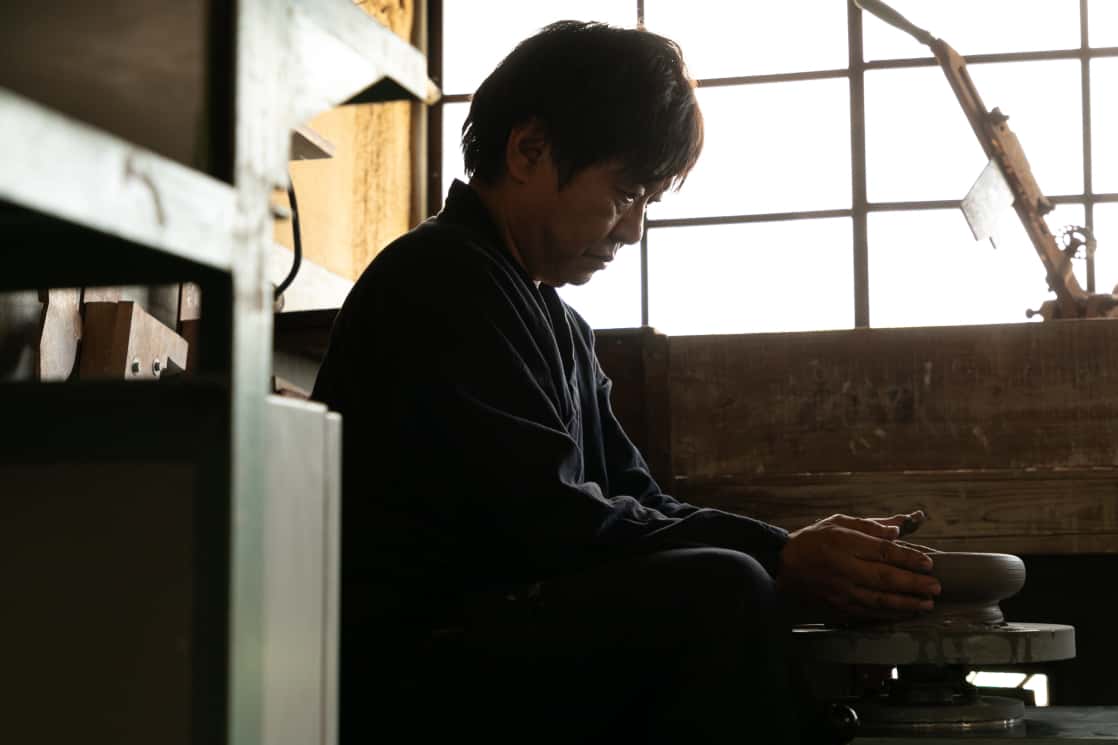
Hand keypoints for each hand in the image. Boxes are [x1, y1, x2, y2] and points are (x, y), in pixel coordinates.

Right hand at [777, 513, 940, 621]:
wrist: (784, 565)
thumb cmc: (813, 540)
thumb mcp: (839, 522)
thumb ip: (870, 526)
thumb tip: (898, 530)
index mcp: (845, 543)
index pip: (883, 551)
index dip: (908, 558)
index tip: (928, 562)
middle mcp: (844, 568)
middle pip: (885, 578)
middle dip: (913, 584)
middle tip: (935, 587)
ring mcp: (841, 590)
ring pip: (879, 600)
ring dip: (906, 603)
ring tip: (926, 604)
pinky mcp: (838, 606)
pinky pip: (868, 613)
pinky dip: (889, 615)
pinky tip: (904, 614)